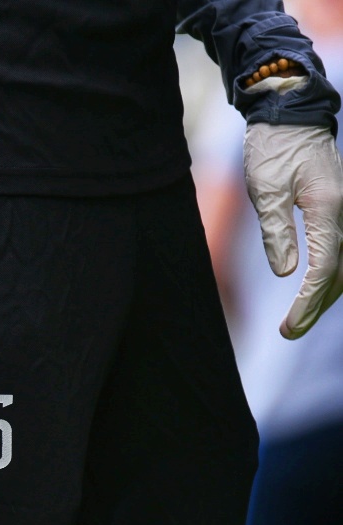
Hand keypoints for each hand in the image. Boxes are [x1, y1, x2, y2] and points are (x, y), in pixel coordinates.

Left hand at [244, 122, 342, 338]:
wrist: (292, 116)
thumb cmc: (274, 149)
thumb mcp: (265, 190)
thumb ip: (277, 231)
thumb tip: (286, 273)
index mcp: (330, 208)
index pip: (324, 268)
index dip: (307, 301)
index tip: (288, 325)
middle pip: (339, 273)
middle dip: (315, 306)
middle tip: (289, 333)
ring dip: (324, 295)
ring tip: (298, 321)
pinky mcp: (339, 210)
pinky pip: (341, 251)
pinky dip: (330, 275)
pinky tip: (314, 293)